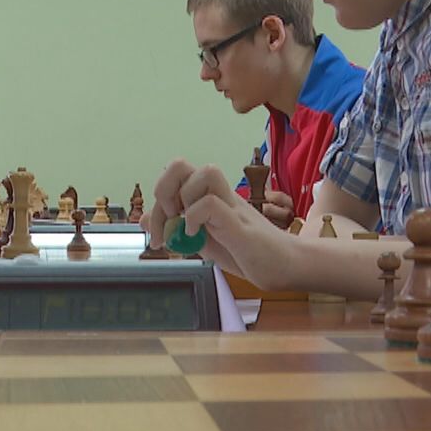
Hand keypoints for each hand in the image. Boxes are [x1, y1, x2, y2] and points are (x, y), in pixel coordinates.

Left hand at [146, 159, 294, 288]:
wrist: (286, 266)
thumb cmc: (248, 252)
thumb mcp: (202, 242)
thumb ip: (176, 228)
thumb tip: (143, 221)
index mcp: (207, 197)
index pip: (172, 179)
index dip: (156, 206)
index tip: (158, 236)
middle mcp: (219, 195)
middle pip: (181, 164)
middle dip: (164, 190)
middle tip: (170, 219)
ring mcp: (232, 206)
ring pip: (204, 172)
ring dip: (184, 199)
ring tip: (185, 227)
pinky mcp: (240, 224)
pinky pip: (212, 204)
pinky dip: (196, 218)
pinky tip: (197, 237)